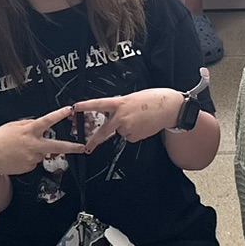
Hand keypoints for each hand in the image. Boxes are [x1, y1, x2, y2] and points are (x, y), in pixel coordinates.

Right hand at [0, 113, 84, 179]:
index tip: (70, 109)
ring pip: (42, 153)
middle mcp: (33, 146)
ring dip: (37, 150)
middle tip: (82, 147)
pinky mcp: (29, 167)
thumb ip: (28, 125)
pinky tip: (18, 156)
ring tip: (20, 148)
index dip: (60, 114)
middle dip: (72, 147)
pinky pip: (34, 161)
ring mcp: (32, 158)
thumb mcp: (12, 126)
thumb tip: (38, 125)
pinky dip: (29, 158)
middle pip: (57, 146)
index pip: (47, 121)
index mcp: (28, 131)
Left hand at [64, 89, 184, 150]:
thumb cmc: (154, 100)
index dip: (85, 106)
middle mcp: (121, 116)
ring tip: (141, 119)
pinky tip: (144, 125)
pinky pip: (131, 136)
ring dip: (128, 127)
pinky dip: (136, 132)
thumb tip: (117, 114)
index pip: (98, 104)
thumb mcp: (134, 98)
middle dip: (94, 141)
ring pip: (122, 132)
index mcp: (120, 103)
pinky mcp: (135, 136)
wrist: (170, 108)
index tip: (74, 108)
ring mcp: (128, 127)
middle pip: (103, 131)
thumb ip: (122, 106)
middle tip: (87, 148)